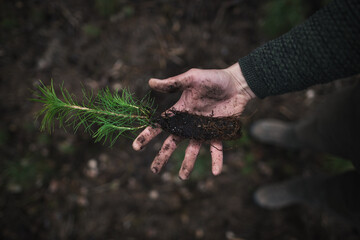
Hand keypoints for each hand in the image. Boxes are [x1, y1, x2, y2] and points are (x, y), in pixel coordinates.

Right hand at [132, 63, 255, 179]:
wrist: (236, 84)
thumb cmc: (213, 79)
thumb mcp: (191, 78)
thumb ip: (173, 83)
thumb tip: (150, 82)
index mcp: (180, 112)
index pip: (160, 126)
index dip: (147, 136)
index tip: (136, 147)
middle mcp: (189, 124)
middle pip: (172, 143)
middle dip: (163, 156)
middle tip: (154, 170)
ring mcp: (204, 130)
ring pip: (192, 151)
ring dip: (187, 164)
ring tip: (183, 178)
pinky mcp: (218, 133)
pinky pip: (216, 150)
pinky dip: (216, 161)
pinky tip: (215, 173)